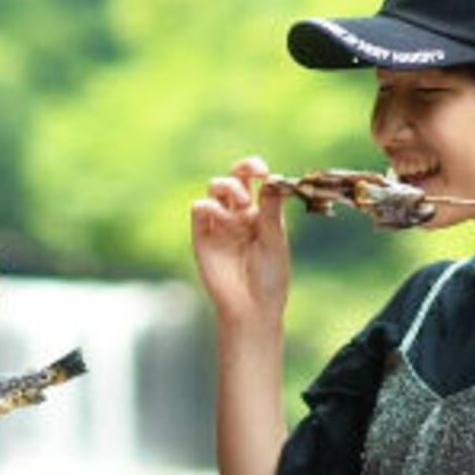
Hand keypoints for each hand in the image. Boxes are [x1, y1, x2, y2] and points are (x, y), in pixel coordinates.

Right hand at [190, 155, 291, 326]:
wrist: (251, 306)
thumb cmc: (270, 276)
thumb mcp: (275, 239)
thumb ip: (271, 209)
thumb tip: (272, 179)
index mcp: (260, 213)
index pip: (255, 180)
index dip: (255, 168)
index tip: (263, 172)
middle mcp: (239, 215)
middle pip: (233, 178)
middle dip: (241, 170)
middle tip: (253, 180)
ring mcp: (219, 224)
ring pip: (215, 188)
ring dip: (228, 187)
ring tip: (241, 204)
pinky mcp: (202, 236)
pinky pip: (199, 208)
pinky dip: (208, 205)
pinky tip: (222, 217)